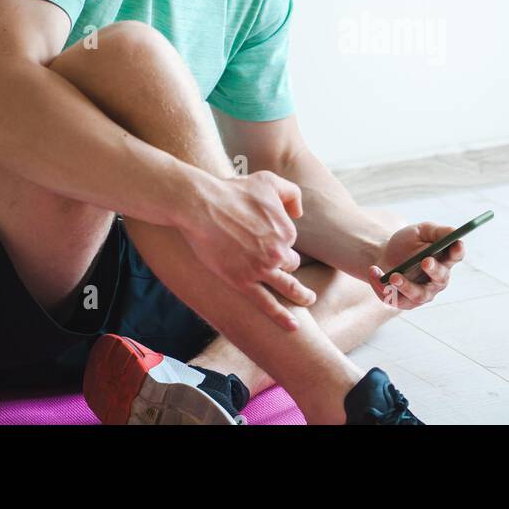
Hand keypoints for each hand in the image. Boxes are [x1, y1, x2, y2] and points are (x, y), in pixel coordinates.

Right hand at [182, 170, 315, 331]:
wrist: (201, 205)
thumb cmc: (232, 191)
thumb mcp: (268, 181)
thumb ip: (291, 194)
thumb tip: (298, 213)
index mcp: (287, 231)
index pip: (291, 243)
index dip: (279, 241)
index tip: (266, 238)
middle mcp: (278, 252)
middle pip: (289, 264)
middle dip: (283, 263)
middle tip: (271, 261)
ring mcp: (261, 270)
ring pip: (288, 287)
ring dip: (301, 296)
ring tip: (308, 300)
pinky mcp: (242, 282)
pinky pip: (267, 304)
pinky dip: (281, 317)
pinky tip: (293, 327)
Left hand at [366, 222, 465, 309]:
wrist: (383, 256)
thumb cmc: (407, 243)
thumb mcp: (421, 231)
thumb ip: (438, 232)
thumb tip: (454, 231)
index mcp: (444, 259)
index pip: (456, 256)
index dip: (457, 251)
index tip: (455, 244)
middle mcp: (437, 280)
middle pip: (440, 278)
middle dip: (434, 270)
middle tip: (425, 261)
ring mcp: (422, 293)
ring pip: (418, 294)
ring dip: (406, 285)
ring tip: (393, 276)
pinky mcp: (404, 302)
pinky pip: (395, 297)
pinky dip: (382, 284)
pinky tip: (374, 270)